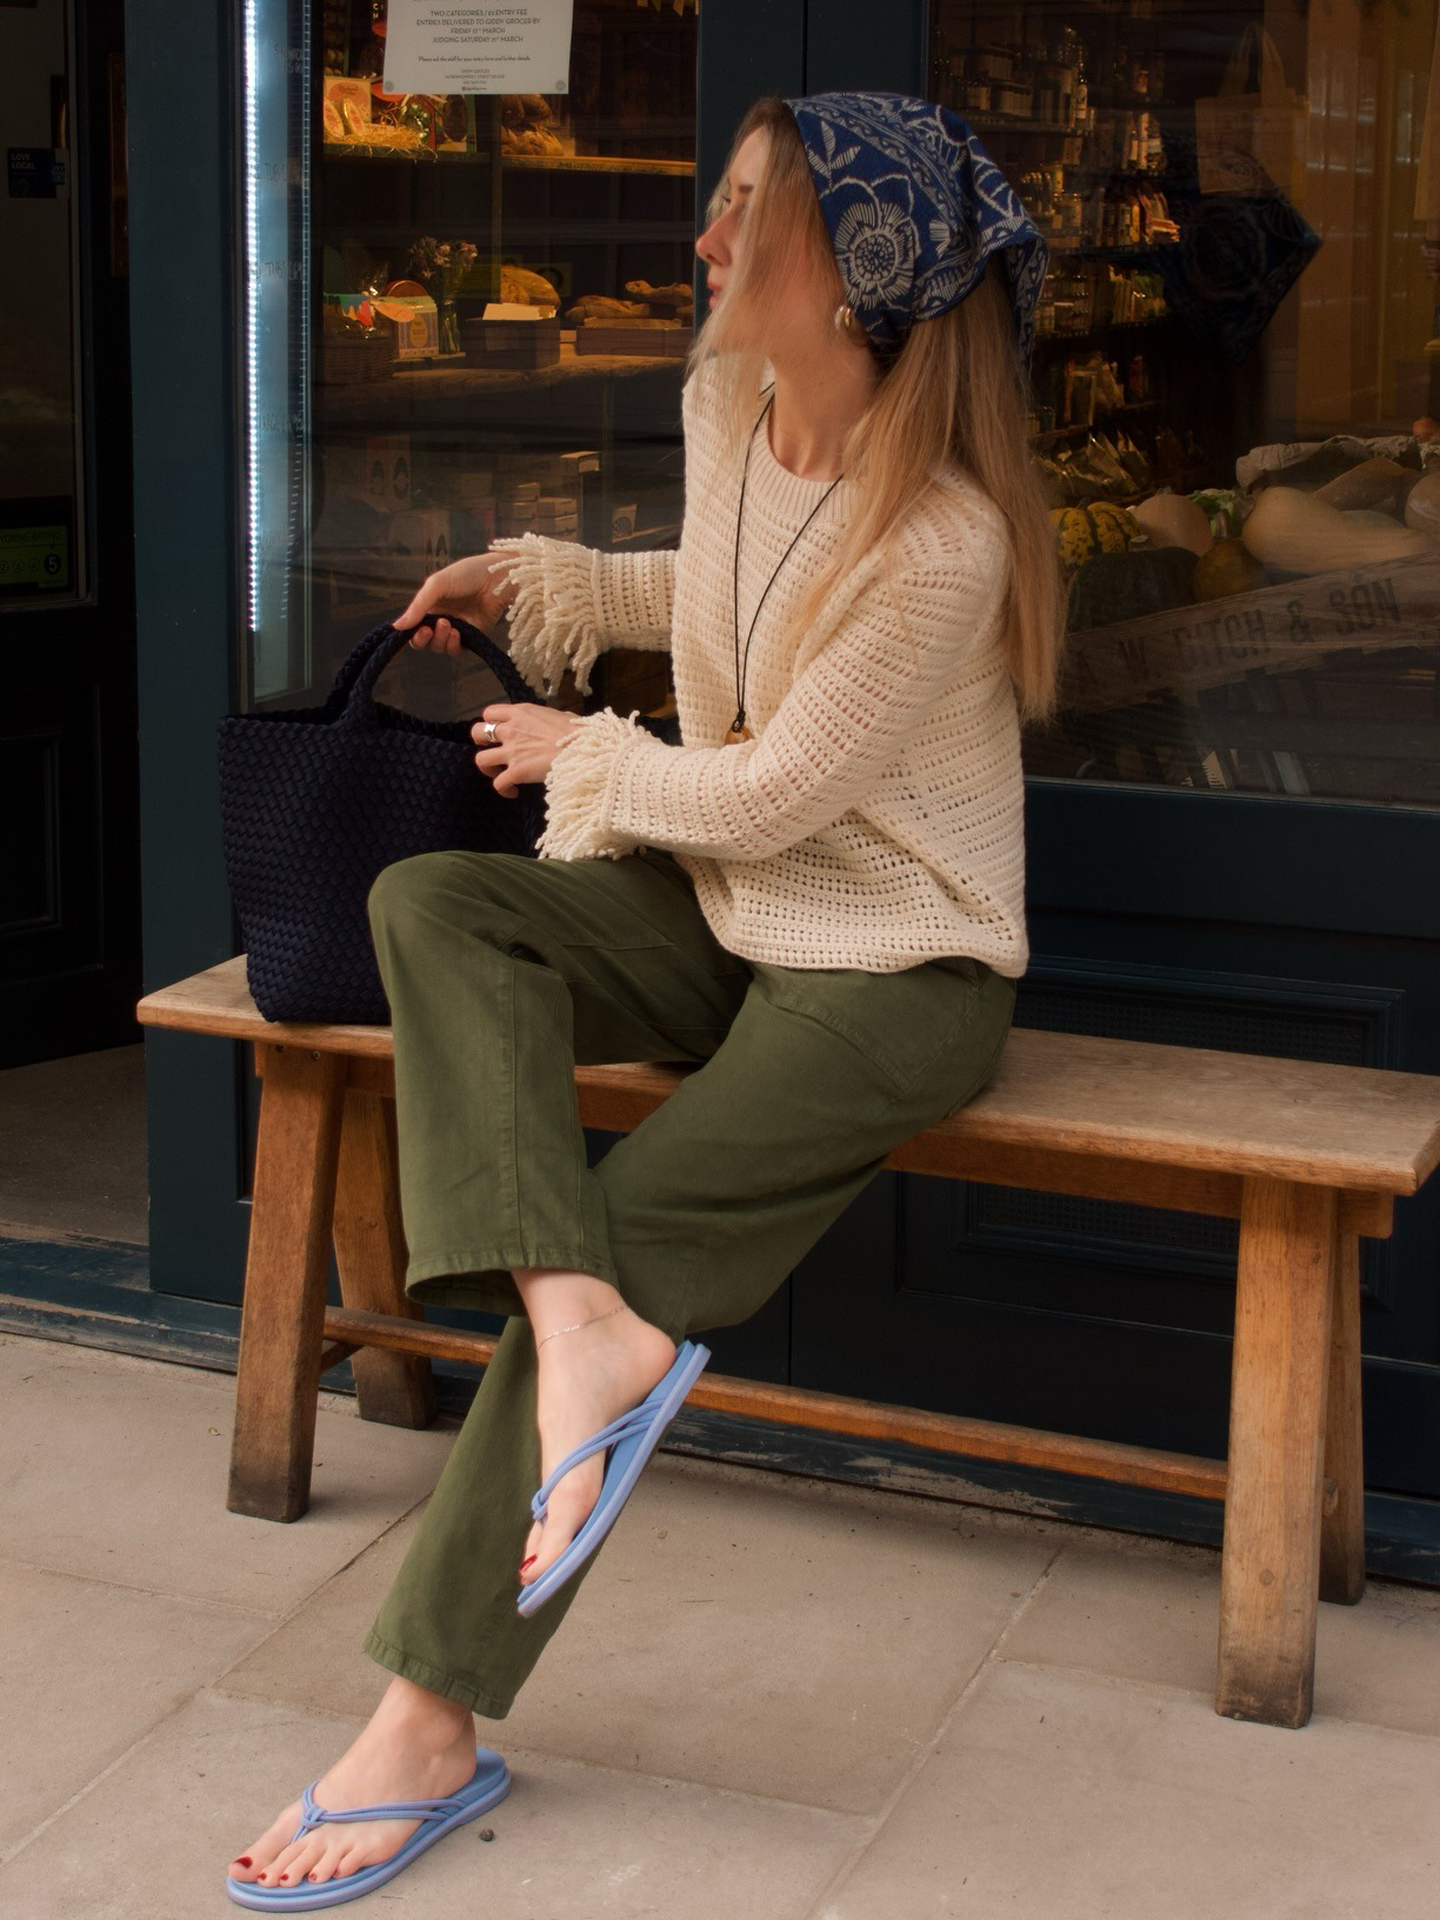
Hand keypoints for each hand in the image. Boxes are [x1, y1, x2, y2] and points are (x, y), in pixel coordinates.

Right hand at [395, 553, 518, 652]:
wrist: (497, 577)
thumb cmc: (467, 574)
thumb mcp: (437, 585)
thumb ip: (417, 607)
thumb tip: (396, 627)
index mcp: (429, 605)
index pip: (412, 626)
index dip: (407, 633)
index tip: (406, 636)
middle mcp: (440, 618)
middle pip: (423, 640)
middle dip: (423, 638)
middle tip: (428, 629)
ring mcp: (456, 629)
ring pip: (439, 647)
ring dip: (440, 639)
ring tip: (448, 624)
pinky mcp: (472, 637)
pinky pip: (456, 650)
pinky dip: (453, 645)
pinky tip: (458, 632)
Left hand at [472, 702, 583, 797]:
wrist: (586, 750)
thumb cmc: (581, 733)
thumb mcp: (563, 716)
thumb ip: (552, 719)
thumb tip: (563, 721)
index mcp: (521, 713)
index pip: (490, 712)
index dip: (491, 722)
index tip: (500, 732)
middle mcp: (511, 730)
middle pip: (477, 732)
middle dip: (481, 743)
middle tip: (493, 751)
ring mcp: (512, 751)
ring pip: (480, 759)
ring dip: (487, 768)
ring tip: (498, 774)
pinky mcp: (517, 772)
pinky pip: (498, 784)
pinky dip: (503, 790)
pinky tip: (513, 792)